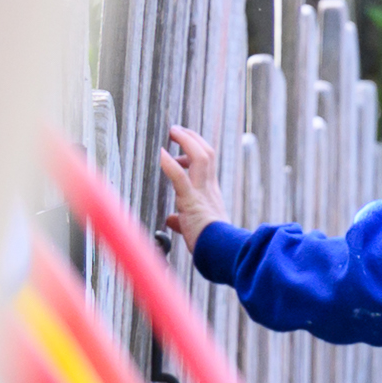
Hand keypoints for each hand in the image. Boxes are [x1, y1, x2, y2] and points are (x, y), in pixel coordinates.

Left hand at [156, 126, 229, 245]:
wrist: (220, 253)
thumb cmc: (210, 243)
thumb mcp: (196, 227)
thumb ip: (183, 219)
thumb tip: (172, 219)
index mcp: (210, 193)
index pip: (207, 164)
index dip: (195, 149)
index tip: (183, 143)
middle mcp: (209, 188)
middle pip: (206, 154)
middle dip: (191, 138)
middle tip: (177, 129)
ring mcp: (202, 193)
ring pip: (200, 158)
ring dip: (186, 141)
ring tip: (174, 131)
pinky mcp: (191, 201)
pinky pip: (181, 178)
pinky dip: (170, 165)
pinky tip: (162, 153)